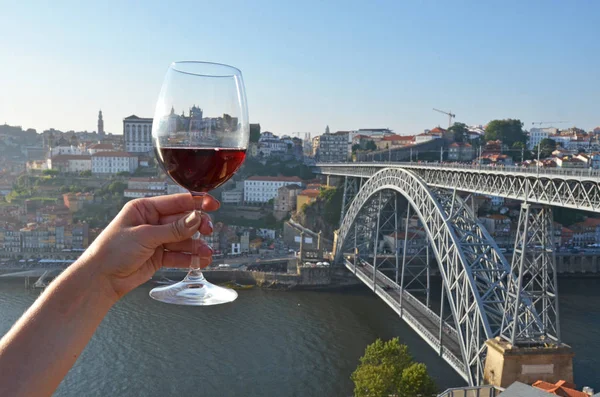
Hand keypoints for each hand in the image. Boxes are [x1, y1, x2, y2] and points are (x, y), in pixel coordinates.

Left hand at [79, 193, 218, 301]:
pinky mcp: (158, 256)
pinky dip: (189, 258)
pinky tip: (200, 260)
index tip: (212, 204)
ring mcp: (156, 240)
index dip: (196, 202)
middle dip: (197, 226)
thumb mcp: (145, 236)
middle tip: (208, 230)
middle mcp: (152, 222)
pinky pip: (178, 255)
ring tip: (206, 253)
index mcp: (144, 208)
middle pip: (182, 221)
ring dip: (195, 245)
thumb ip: (173, 229)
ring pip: (182, 239)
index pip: (175, 202)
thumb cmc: (113, 251)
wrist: (101, 279)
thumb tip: (196, 218)